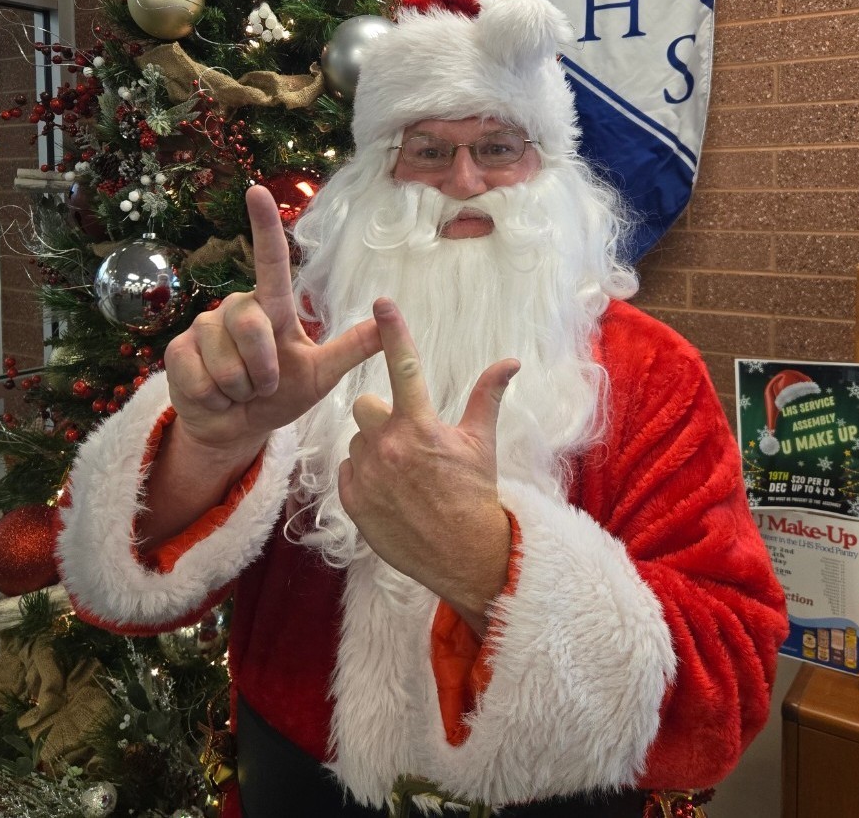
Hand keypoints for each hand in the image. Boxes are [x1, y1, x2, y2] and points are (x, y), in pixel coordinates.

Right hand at [163, 185, 380, 457]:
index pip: (270, 263)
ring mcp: (204, 328)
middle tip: (264, 385)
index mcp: (272, 308)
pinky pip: (201, 378)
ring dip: (241, 388)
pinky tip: (215, 396)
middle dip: (264, 370)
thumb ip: (353, 347)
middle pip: (253, 327)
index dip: (265, 227)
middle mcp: (236, 309)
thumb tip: (390, 316)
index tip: (257, 191)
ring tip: (240, 391)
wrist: (238, 428)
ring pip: (226, 361)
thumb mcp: (322, 374)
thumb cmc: (281, 395)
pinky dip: (216, 398)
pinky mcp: (178, 352)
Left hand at [338, 299, 516, 633]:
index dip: (394, 332)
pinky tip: (389, 494)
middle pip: (364, 405)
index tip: (382, 303)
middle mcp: (388, 446)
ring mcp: (367, 474)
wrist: (462, 556)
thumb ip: (487, 397)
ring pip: (357, 440)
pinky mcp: (351, 499)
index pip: (406, 367)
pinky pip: (348, 470)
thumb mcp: (481, 443)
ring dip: (374, 449)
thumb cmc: (475, 495)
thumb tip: (510, 361)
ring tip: (403, 476)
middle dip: (381, 416)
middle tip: (406, 440)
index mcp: (421, 426)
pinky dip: (364, 476)